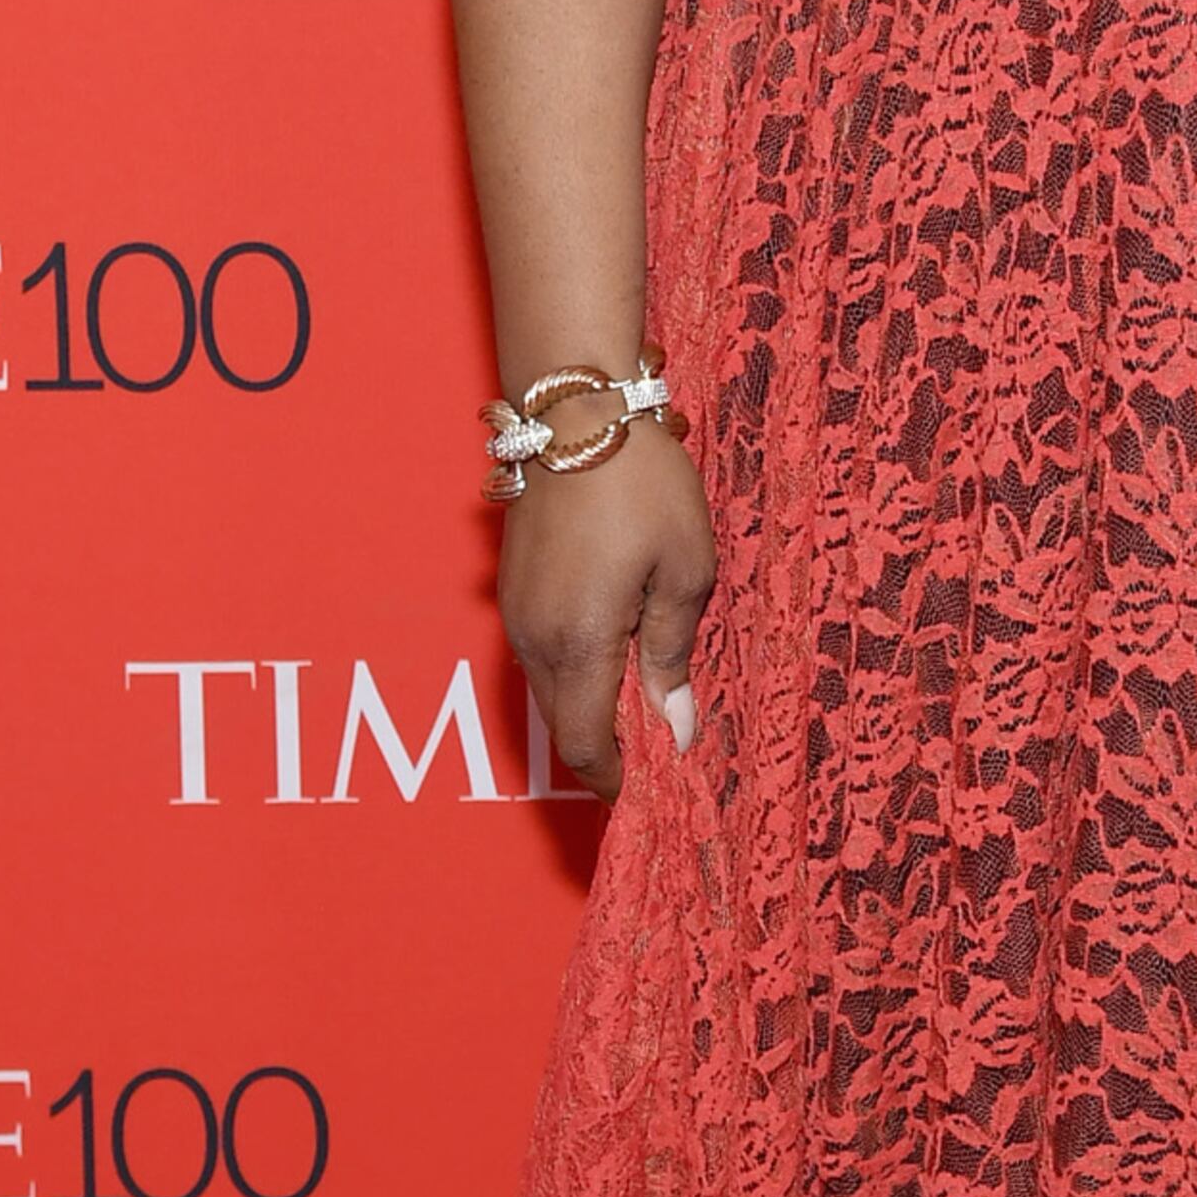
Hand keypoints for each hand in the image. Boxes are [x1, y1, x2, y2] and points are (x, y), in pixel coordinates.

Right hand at [495, 423, 716, 798]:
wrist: (578, 409)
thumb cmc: (643, 484)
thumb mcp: (684, 571)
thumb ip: (673, 655)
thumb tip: (675, 729)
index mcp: (576, 643)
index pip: (585, 745)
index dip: (618, 778)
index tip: (657, 788)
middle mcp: (533, 638)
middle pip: (563, 725)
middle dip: (609, 748)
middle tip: (663, 748)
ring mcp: (515, 611)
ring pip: (550, 689)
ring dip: (592, 706)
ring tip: (649, 696)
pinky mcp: (513, 586)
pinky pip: (541, 653)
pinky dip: (576, 670)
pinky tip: (618, 647)